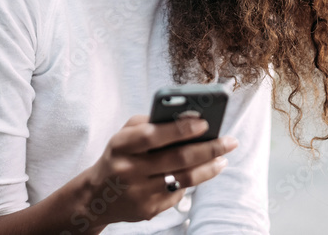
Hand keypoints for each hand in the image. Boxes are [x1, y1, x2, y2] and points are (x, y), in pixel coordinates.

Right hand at [77, 114, 238, 227]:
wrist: (97, 196)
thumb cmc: (119, 156)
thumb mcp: (123, 135)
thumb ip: (149, 123)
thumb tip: (185, 117)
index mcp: (121, 146)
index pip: (153, 136)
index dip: (180, 129)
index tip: (205, 122)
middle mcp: (129, 171)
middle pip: (176, 159)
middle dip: (208, 149)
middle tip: (229, 141)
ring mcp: (139, 193)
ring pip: (183, 179)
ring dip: (209, 168)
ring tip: (223, 158)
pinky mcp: (148, 210)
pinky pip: (178, 193)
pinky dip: (192, 180)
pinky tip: (202, 171)